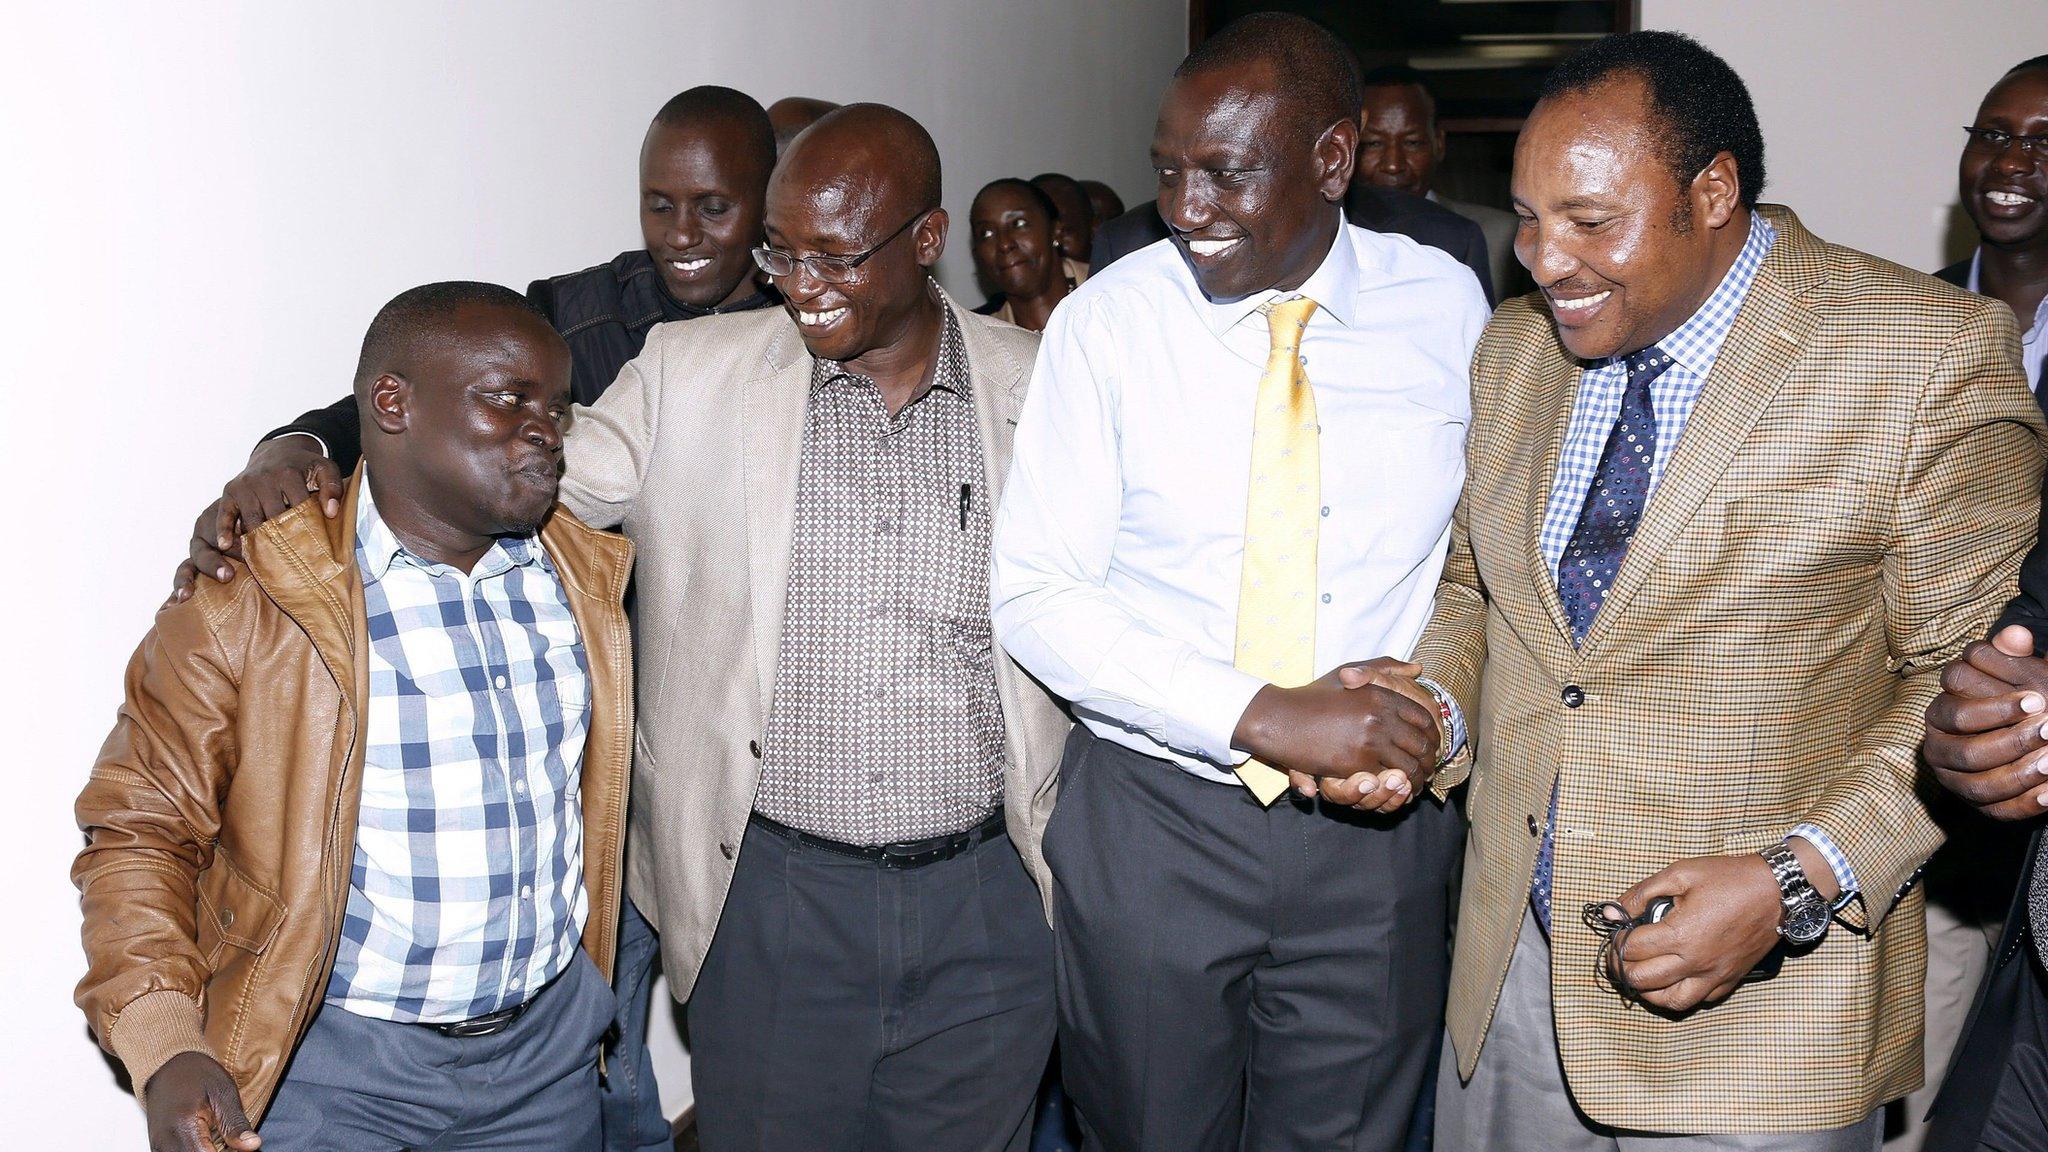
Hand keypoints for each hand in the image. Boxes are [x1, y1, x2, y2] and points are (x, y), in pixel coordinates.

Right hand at [143, 1051, 260, 1151]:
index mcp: (183, 1129)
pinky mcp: (159, 1148)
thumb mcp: (224, 1093)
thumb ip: (236, 1124)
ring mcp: (159, 1148)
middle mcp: (165, 1143)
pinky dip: (197, 1150)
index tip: (240, 1144)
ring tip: (220, 1138)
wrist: (167, 1066)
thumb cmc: (196, 1074)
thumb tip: (253, 1146)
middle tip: (230, 1138)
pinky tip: (209, 1142)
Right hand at [168, 435, 340, 604]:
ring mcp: (245, 485)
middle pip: (273, 518)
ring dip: (257, 542)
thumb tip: (330, 512)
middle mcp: (264, 478)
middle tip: (291, 563)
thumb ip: (333, 487)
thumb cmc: (304, 467)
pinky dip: (224, 529)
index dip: (306, 529)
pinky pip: (225, 513)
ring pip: (251, 520)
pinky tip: (225, 545)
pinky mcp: (230, 491)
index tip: (313, 550)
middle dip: (283, 540)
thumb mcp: (325, 469)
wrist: (277, 452)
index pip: (298, 508)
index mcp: (288, 474)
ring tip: (266, 563)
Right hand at [1234, 658, 1438, 810]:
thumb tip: (1418, 669)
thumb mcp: (1347, 672)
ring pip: (1408, 765)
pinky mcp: (1355, 762)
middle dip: (1429, 759)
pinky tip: (1397, 789)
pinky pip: (1387, 778)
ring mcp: (1368, 740)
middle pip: (1421, 743)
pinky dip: (1397, 787)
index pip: (1423, 716)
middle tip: (1430, 768)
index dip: (1432, 733)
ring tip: (1418, 782)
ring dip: (1418, 777)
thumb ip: (1383, 667)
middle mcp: (1379, 715)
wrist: (1280, 719)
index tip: (1431, 744)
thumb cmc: (1312, 696)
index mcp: (1381, 694)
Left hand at [1607, 854, 1785, 1012]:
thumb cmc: (1729, 878)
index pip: (1631, 950)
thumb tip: (1612, 912)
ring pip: (1669, 1001)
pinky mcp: (1730, 980)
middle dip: (1622, 968)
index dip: (1615, 941)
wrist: (1777, 891)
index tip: (1615, 932)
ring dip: (1647, 990)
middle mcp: (1696, 962)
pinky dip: (1678, 994)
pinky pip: (1699, 1000)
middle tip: (1618, 954)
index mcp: (1680, 935)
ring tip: (1640, 972)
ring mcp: (1714, 975)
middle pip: (1642, 981)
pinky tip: (1672, 977)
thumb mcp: (1679, 874)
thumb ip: (1640, 894)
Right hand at [1923, 625, 2047, 820]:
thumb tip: (2017, 635)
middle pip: (1968, 753)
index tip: (2035, 699)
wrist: (2024, 733)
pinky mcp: (1976, 806)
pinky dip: (2026, 804)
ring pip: (1981, 786)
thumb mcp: (2014, 674)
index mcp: (1939, 714)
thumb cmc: (2018, 701)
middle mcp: (1938, 749)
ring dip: (2021, 775)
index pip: (1957, 713)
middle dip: (2011, 743)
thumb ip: (2011, 654)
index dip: (1995, 708)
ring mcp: (1954, 781)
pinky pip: (1998, 811)